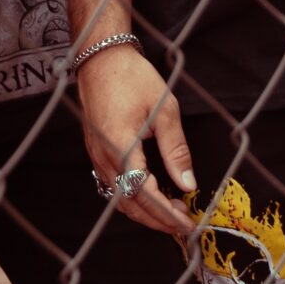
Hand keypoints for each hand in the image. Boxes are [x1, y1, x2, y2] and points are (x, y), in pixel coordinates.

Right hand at [77, 48, 197, 237]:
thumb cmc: (132, 77)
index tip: (187, 224)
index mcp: (121, 148)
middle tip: (183, 225)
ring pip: (119, 198)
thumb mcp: (165, 110)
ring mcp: (96, 156)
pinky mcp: (96, 151)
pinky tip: (150, 195)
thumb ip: (176, 150)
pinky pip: (113, 185)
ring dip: (145, 211)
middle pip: (130, 203)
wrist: (101, 58)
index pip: (145, 194)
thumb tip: (188, 184)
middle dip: (157, 220)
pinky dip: (132, 197)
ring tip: (170, 214)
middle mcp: (104, 158)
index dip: (167, 214)